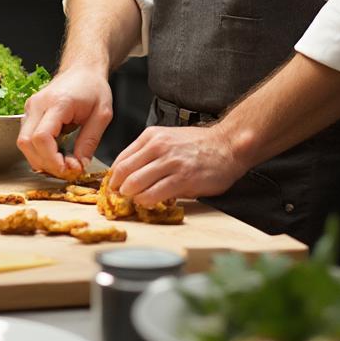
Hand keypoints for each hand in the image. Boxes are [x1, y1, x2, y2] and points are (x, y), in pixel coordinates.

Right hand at [17, 69, 113, 177]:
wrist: (82, 69)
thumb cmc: (93, 87)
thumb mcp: (102, 115)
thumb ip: (89, 142)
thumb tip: (78, 166)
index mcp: (57, 103)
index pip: (41, 137)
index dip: (52, 159)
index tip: (68, 169)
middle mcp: (38, 104)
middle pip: (26, 142)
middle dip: (45, 163)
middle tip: (67, 170)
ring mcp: (30, 107)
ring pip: (23, 142)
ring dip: (40, 159)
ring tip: (63, 162)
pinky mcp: (29, 112)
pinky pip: (27, 137)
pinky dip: (38, 151)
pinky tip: (56, 153)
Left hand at [108, 123, 249, 204]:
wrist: (227, 144)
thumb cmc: (198, 145)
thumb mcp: (168, 139)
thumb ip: (149, 154)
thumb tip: (131, 175)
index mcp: (151, 136)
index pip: (121, 158)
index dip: (113, 176)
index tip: (112, 187)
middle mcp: (158, 146)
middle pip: (124, 171)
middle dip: (117, 189)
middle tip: (118, 199)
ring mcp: (170, 162)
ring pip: (136, 183)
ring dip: (130, 196)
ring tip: (133, 201)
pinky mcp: (183, 178)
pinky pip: (155, 193)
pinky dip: (147, 201)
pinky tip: (148, 203)